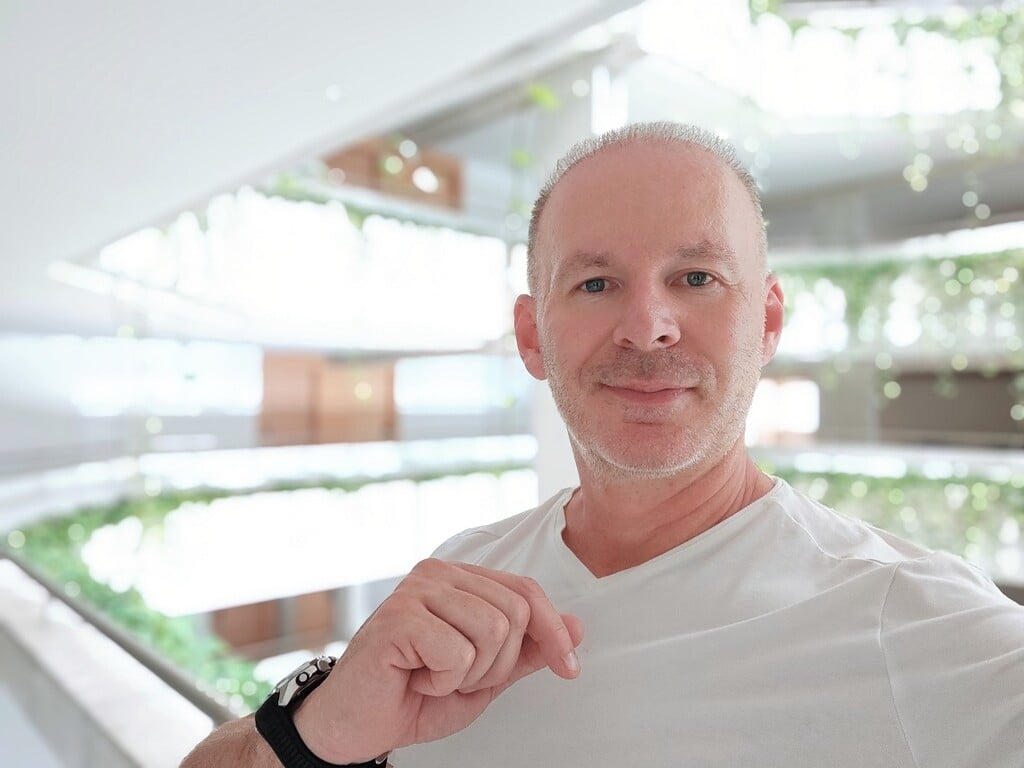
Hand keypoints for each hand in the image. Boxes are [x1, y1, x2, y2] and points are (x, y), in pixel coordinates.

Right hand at [292, 559, 583, 762]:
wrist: (356, 726)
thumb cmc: (412, 696)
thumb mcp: (486, 676)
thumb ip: (527, 651)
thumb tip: (577, 627)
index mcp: (460, 579)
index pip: (526, 591)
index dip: (554, 632)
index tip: (568, 668)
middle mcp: (438, 574)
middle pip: (515, 612)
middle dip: (498, 664)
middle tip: (458, 679)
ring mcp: (416, 591)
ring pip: (492, 631)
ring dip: (471, 674)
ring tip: (436, 677)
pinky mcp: (398, 616)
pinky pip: (458, 652)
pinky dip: (445, 681)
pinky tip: (416, 677)